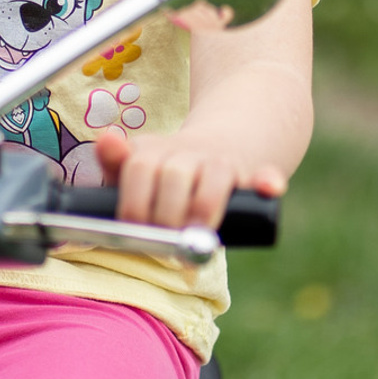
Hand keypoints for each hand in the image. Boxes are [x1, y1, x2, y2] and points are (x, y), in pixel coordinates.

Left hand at [94, 125, 286, 230]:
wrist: (222, 144)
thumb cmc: (167, 172)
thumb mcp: (138, 167)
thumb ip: (115, 161)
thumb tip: (107, 138)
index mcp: (154, 151)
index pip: (139, 167)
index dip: (135, 204)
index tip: (136, 230)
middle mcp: (188, 153)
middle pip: (173, 175)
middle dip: (167, 213)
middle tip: (166, 240)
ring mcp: (220, 163)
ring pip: (212, 179)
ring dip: (203, 208)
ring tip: (198, 235)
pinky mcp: (251, 175)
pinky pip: (263, 177)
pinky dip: (267, 182)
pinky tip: (270, 189)